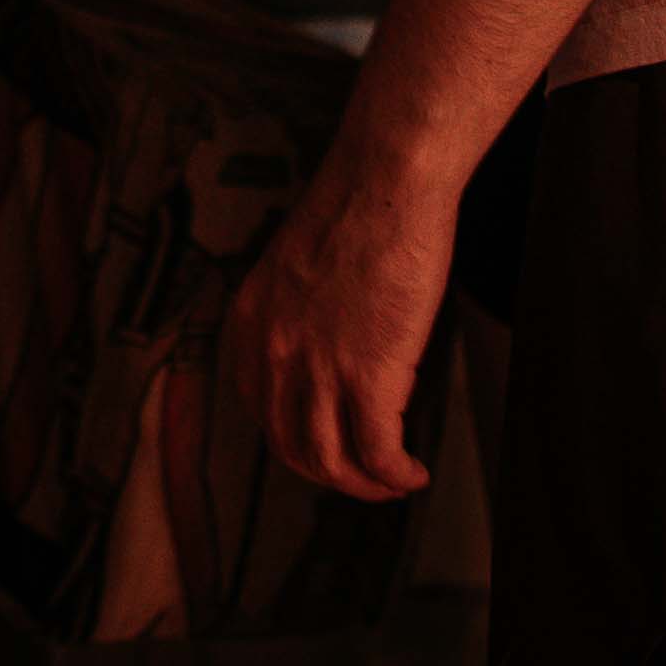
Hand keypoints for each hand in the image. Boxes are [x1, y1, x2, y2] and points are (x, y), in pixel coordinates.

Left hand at [226, 150, 449, 502]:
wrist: (387, 179)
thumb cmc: (360, 204)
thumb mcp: (300, 262)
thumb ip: (301, 309)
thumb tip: (332, 340)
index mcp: (251, 319)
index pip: (259, 407)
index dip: (294, 437)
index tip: (325, 443)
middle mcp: (272, 349)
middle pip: (290, 445)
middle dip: (328, 473)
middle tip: (362, 477)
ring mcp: (317, 365)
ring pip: (329, 460)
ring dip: (363, 485)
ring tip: (392, 483)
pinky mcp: (367, 374)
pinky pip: (377, 451)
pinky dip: (395, 474)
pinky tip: (413, 473)